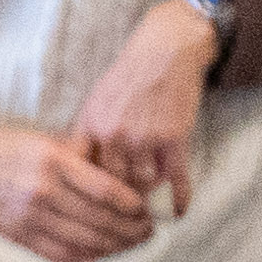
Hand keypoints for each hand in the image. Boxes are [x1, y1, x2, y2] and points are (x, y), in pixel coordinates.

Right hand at [0, 98, 156, 261]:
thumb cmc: (2, 145)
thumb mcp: (43, 138)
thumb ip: (79, 154)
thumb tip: (118, 171)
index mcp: (52, 160)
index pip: (106, 189)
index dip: (133, 205)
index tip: (148, 209)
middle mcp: (42, 190)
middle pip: (100, 219)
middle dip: (131, 229)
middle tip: (149, 232)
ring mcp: (28, 216)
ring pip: (84, 241)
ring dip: (114, 247)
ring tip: (133, 245)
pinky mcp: (16, 234)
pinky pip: (59, 253)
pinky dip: (85, 258)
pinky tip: (102, 255)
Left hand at [65, 3, 220, 220]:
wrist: (166, 49)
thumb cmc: (131, 72)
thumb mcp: (97, 97)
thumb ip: (88, 130)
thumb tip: (81, 164)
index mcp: (90, 124)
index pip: (82, 171)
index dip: (87, 192)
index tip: (93, 205)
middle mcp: (114, 134)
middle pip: (113, 182)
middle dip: (120, 198)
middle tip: (125, 211)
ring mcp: (145, 137)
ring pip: (143, 182)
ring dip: (148, 194)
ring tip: (151, 204)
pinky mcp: (174, 138)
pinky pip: (175, 176)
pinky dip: (179, 196)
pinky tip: (180, 211)